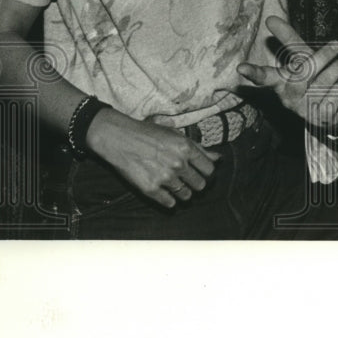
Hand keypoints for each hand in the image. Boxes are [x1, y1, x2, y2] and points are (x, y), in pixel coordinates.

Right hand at [85, 108, 220, 208]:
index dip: (206, 172)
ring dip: (184, 192)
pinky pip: (169, 203)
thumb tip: (218, 158)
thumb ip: (198, 148)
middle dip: (196, 183)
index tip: (200, 173)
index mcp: (186, 148)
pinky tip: (165, 193)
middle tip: (187, 180)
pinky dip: (170, 200)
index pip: (209, 169)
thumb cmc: (148, 134)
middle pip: (200, 184)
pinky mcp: (151, 189)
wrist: (119, 138)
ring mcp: (165, 177)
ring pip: (186, 195)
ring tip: (175, 185)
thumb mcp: (176, 135)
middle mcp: (178, 163)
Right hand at [237, 16, 337, 133]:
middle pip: (303, 72)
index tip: (241, 68)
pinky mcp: (322, 118)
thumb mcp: (302, 57)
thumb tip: (270, 18)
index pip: (264, 76)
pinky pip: (337, 95)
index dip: (253, 72)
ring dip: (337, 70)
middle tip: (336, 44)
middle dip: (322, 56)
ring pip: (324, 83)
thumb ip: (288, 39)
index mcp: (280, 81)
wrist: (334, 110)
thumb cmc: (314, 79)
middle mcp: (289, 97)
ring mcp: (304, 110)